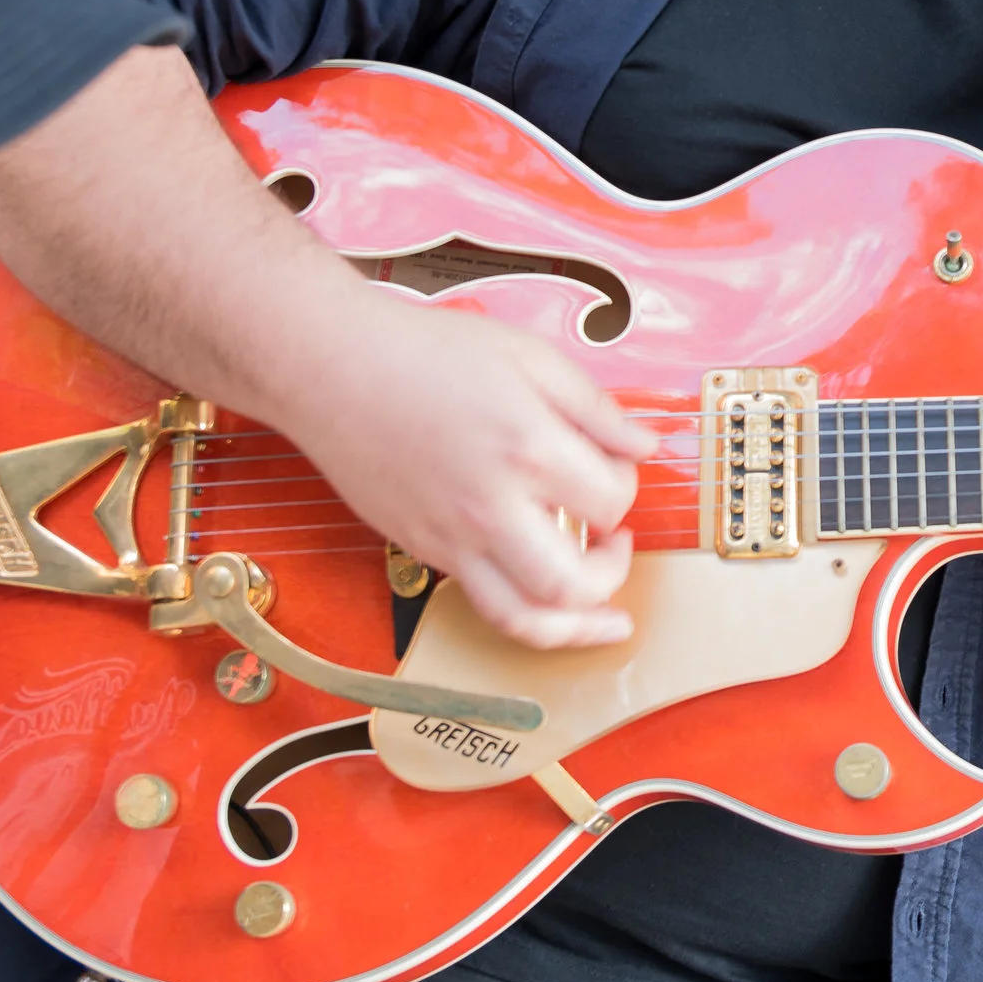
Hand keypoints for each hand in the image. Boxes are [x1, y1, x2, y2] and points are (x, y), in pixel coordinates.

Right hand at [267, 291, 653, 646]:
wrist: (336, 368)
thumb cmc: (429, 353)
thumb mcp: (532, 357)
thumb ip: (597, 408)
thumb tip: (646, 445)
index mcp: (528, 449)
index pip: (610, 502)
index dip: (627, 486)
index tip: (616, 467)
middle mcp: (490, 506)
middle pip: (573, 585)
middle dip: (613, 574)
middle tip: (616, 543)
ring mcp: (452, 538)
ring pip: (523, 620)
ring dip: (575, 627)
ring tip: (601, 615)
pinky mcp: (424, 550)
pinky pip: (481, 603)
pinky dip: (523, 609)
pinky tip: (541, 589)